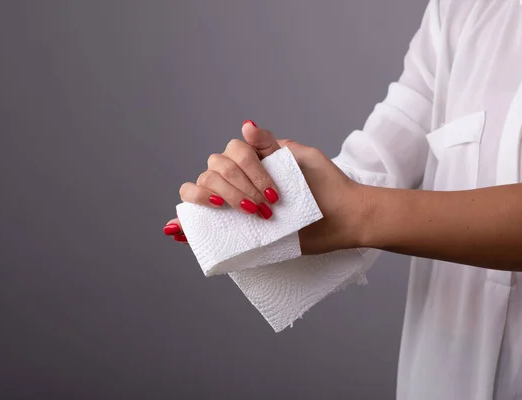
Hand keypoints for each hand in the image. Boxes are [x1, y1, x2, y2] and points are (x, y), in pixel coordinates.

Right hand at [163, 121, 364, 254]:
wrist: (342, 220)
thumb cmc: (326, 187)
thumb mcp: (302, 158)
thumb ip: (272, 144)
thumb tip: (246, 125)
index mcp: (254, 161)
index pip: (231, 155)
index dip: (247, 173)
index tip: (273, 196)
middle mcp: (240, 180)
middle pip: (214, 171)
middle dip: (236, 189)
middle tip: (264, 209)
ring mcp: (234, 203)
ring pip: (202, 189)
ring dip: (216, 200)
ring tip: (245, 215)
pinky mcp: (234, 228)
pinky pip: (198, 222)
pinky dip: (184, 223)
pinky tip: (179, 229)